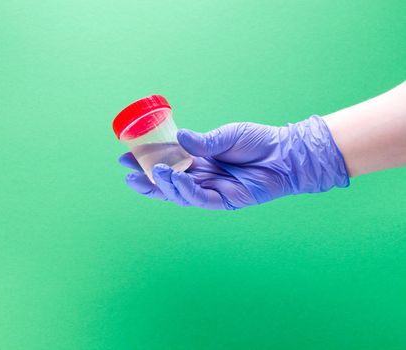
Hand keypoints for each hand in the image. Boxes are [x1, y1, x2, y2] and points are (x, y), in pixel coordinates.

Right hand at [119, 116, 349, 209]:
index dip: (148, 162)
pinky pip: (200, 198)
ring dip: (163, 185)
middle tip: (127, 173)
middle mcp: (202, 177)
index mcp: (199, 161)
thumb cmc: (259, 142)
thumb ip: (203, 141)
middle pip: (168, 183)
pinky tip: (174, 179)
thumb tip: (179, 136)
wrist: (286, 153)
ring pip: (180, 194)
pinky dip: (185, 190)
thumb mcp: (226, 135)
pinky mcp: (225, 201)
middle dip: (147, 179)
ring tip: (148, 174)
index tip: (127, 155)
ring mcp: (212, 190)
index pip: (168, 163)